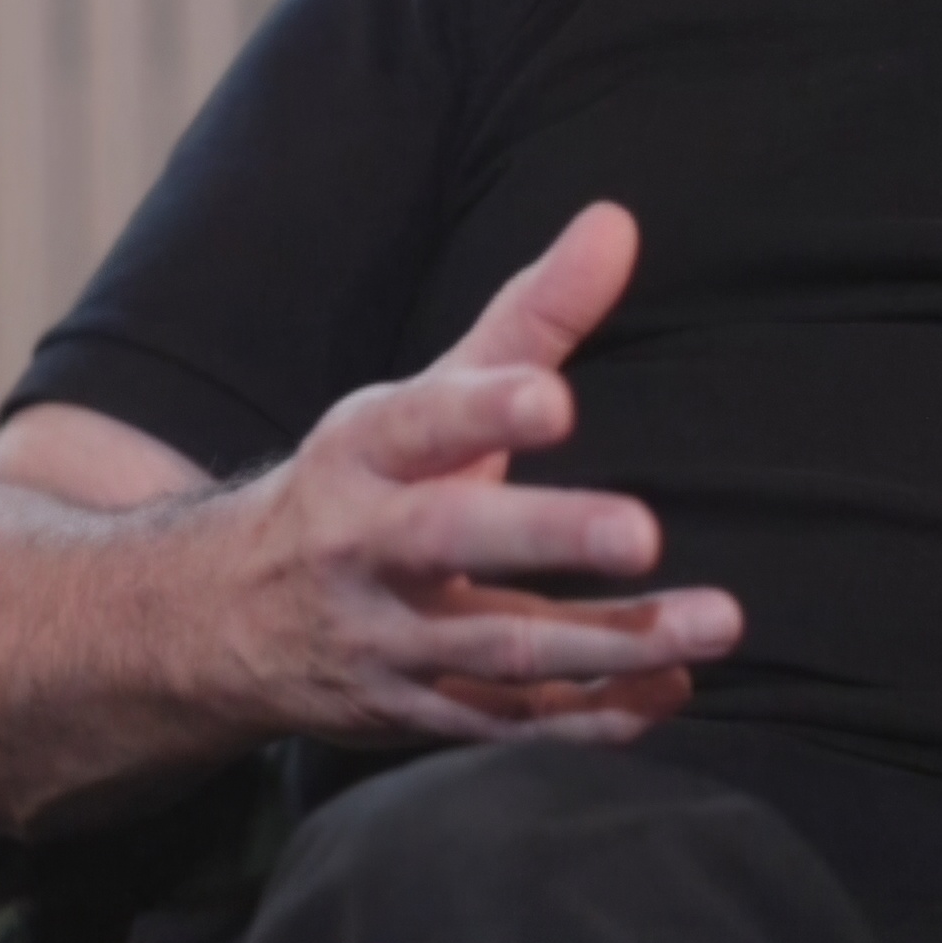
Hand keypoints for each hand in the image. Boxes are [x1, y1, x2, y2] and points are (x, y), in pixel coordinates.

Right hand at [210, 202, 737, 743]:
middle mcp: (364, 547)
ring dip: (611, 644)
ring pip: (501, 649)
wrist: (223, 621)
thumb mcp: (425, 395)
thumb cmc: (364, 484)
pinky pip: (513, 722)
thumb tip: (620, 220)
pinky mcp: (419, 713)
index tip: (554, 400)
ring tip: (718, 622)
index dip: (484, 410)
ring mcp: (389, 641)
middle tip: (642, 531)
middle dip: (548, 536)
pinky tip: (674, 688)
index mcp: (364, 452)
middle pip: (452, 541)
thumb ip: (529, 317)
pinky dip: (594, 717)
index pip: (420, 422)